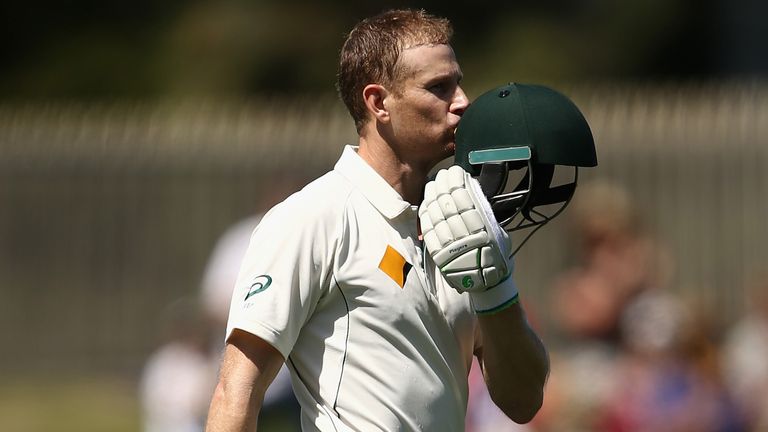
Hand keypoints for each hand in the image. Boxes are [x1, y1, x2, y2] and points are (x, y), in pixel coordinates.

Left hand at [419, 165, 518, 313]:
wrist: (487, 283)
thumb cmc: (495, 253)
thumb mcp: (497, 230)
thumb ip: (484, 213)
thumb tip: (470, 191)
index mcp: (483, 227)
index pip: (465, 197)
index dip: (456, 181)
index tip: (454, 171)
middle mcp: (466, 235)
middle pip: (448, 203)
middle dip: (443, 185)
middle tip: (441, 175)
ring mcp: (451, 246)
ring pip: (436, 215)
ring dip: (432, 197)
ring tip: (432, 185)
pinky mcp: (439, 255)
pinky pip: (429, 231)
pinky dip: (426, 215)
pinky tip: (426, 204)